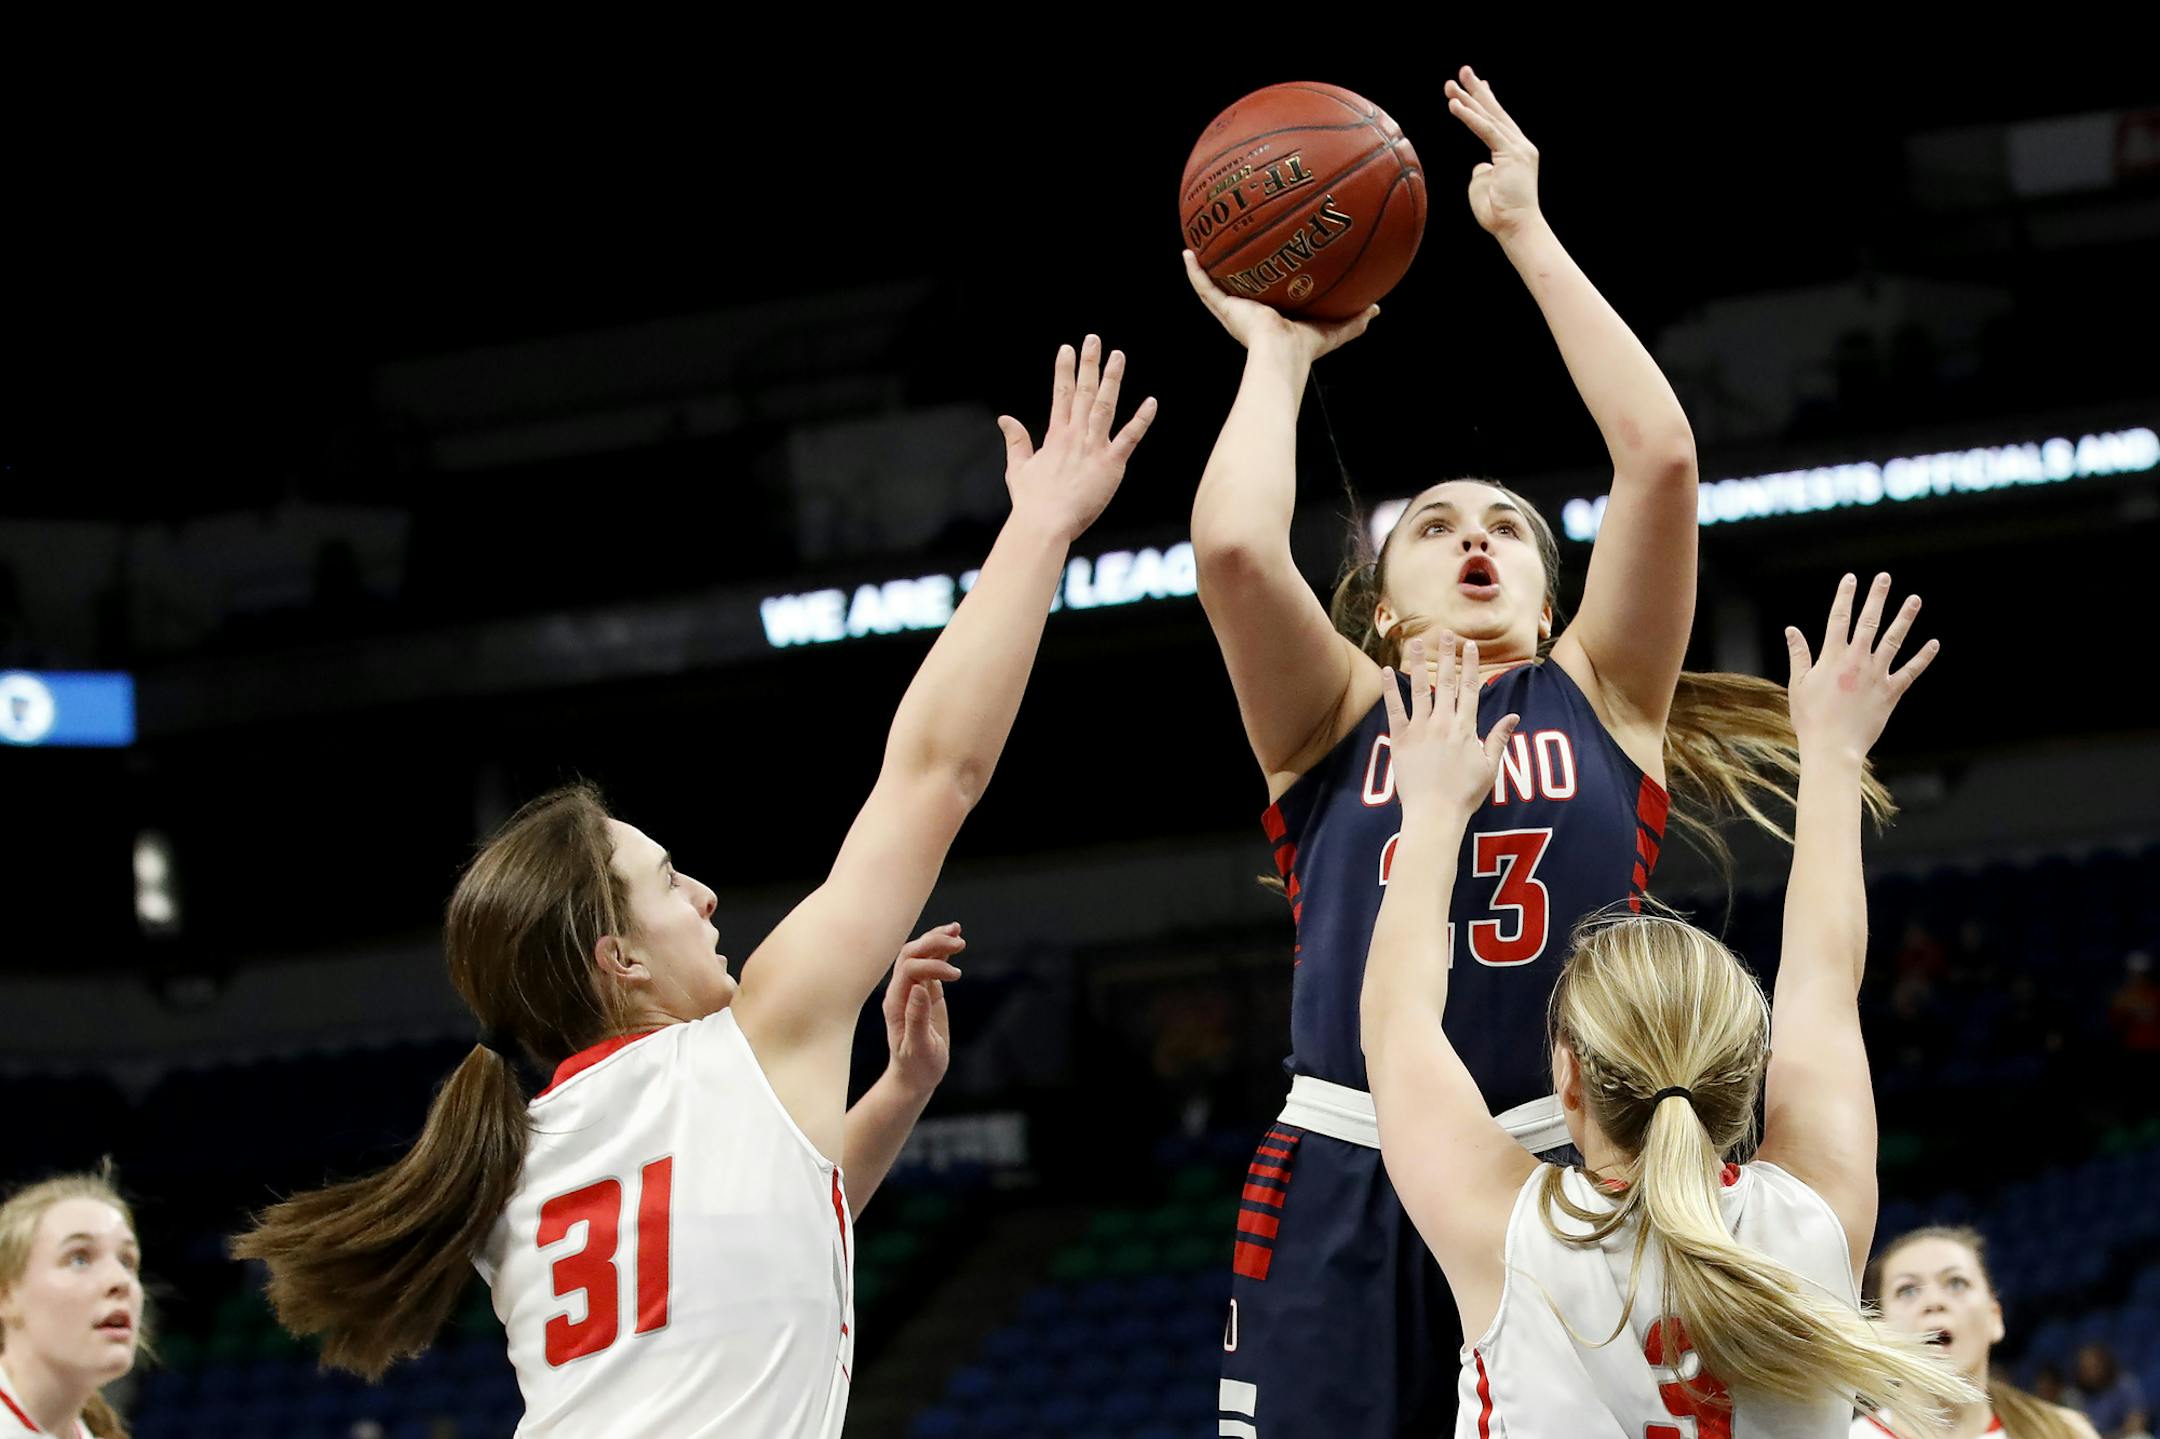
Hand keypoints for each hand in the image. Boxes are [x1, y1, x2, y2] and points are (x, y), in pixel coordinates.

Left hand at [883, 922, 963, 1096]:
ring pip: (920, 954)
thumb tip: (920, 987)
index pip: (909, 969)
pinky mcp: (926, 991)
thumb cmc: (917, 1066)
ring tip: (958, 933)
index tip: (957, 977)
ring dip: (937, 941)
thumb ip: (917, 1018)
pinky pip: (931, 964)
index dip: (932, 966)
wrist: (915, 1077)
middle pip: (911, 954)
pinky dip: (942, 951)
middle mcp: (901, 991)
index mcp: (896, 1003)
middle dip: (933, 944)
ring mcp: (913, 989)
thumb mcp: (918, 1047)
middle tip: (959, 943)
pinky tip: (956, 941)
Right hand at [999, 336, 1157, 544]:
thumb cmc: (1032, 502)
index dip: (1064, 370)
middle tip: (1093, 339)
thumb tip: (1005, 419)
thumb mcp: (1018, 468)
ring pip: (1105, 406)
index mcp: (1055, 436)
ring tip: (1118, 356)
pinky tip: (1151, 402)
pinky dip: (1141, 420)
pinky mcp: (1110, 464)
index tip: (1066, 349)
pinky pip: (1129, 438)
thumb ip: (1016, 441)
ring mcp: (1094, 448)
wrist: (1044, 523)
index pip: (1061, 395)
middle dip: (1089, 364)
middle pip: (1084, 392)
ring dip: (1112, 379)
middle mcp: (1075, 436)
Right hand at [1181, 249, 1376, 363]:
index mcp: (1272, 318)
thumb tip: (1377, 309)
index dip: (1267, 281)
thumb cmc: (1305, 348)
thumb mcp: (1334, 329)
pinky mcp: (1224, 308)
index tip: (1268, 262)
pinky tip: (1187, 252)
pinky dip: (1194, 271)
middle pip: (1240, 287)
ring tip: (1200, 244)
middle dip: (1236, 269)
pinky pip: (1204, 286)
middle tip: (1234, 246)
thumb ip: (1354, 319)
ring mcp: (1234, 310)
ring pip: (1216, 285)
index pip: (1268, 296)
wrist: (1280, 354)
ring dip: (1207, 267)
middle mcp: (1250, 313)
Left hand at [1382, 634, 1519, 821]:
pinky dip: (1391, 690)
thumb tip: (1514, 715)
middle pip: (1446, 682)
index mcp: (1466, 728)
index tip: (1470, 645)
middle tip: (1445, 632)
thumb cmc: (1465, 794)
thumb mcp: (1490, 767)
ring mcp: (1421, 729)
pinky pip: (1394, 709)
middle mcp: (1444, 723)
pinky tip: (1388, 671)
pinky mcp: (1401, 739)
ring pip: (1420, 690)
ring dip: (1419, 663)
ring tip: (1417, 641)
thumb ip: (1499, 738)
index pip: (1470, 689)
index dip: (1470, 665)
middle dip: (1446, 655)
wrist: (1435, 814)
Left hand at [1445, 66, 1541, 240]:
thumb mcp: (1485, 186)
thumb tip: (1479, 165)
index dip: (1486, 101)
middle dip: (1477, 91)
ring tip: (1451, 84)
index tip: (1478, 84)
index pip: (1498, 121)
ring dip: (1468, 99)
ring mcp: (1518, 148)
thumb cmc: (1499, 214)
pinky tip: (1455, 105)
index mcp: (1514, 151)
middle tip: (1463, 71)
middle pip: (1494, 112)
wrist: (1516, 228)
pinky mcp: (1512, 154)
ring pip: (1488, 118)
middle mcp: (1519, 145)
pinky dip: (1469, 117)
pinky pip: (1485, 131)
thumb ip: (1482, 171)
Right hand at [1784, 574, 1938, 761]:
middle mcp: (1857, 661)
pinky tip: (1934, 643)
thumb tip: (1791, 630)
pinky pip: (1911, 671)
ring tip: (1914, 599)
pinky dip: (1923, 657)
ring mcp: (1876, 675)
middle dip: (1877, 597)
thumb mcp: (1798, 684)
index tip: (1851, 579)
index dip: (1845, 597)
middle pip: (1869, 621)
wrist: (1833, 746)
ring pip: (1894, 640)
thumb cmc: (1811, 717)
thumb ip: (1799, 654)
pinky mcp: (1891, 692)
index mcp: (1832, 657)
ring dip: (1905, 618)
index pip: (1838, 619)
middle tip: (1885, 578)